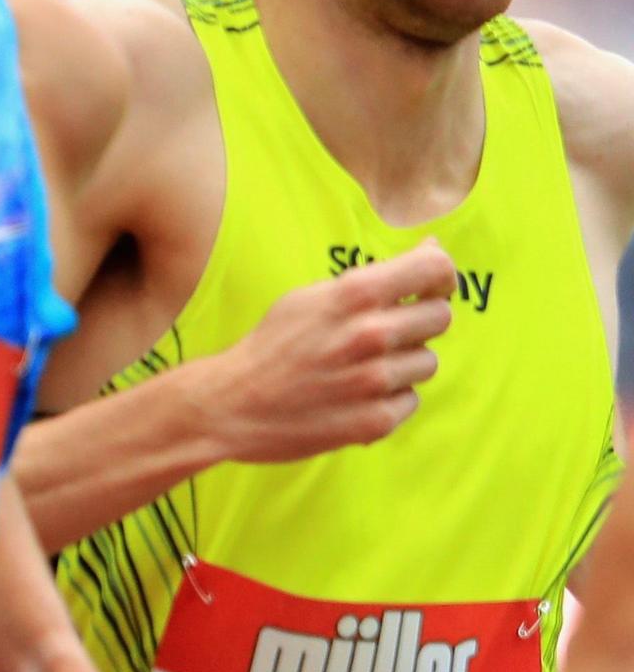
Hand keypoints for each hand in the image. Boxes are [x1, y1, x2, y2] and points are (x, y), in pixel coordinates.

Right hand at [208, 242, 451, 463]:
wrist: (230, 406)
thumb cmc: (271, 347)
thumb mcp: (311, 297)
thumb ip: (373, 278)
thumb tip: (432, 251)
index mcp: (354, 295)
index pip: (434, 270)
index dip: (441, 277)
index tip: (429, 289)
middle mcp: (371, 335)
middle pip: (440, 317)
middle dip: (417, 323)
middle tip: (381, 335)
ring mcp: (375, 381)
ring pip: (427, 362)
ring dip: (402, 365)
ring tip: (360, 370)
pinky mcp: (376, 421)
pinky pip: (411, 400)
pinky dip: (389, 400)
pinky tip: (354, 397)